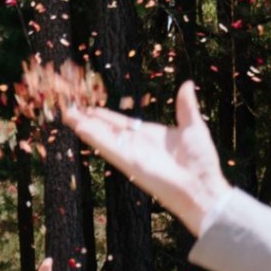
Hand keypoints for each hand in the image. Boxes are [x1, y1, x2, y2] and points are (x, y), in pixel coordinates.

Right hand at [59, 80, 230, 233]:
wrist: (202, 186)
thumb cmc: (201, 162)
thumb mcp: (193, 127)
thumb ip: (186, 107)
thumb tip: (187, 85)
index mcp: (149, 136)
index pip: (122, 123)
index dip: (105, 115)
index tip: (90, 108)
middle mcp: (136, 145)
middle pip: (106, 130)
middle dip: (88, 120)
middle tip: (69, 109)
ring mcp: (131, 154)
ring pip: (102, 137)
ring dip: (85, 126)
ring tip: (67, 115)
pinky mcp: (130, 163)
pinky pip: (109, 147)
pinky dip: (94, 137)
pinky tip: (80, 127)